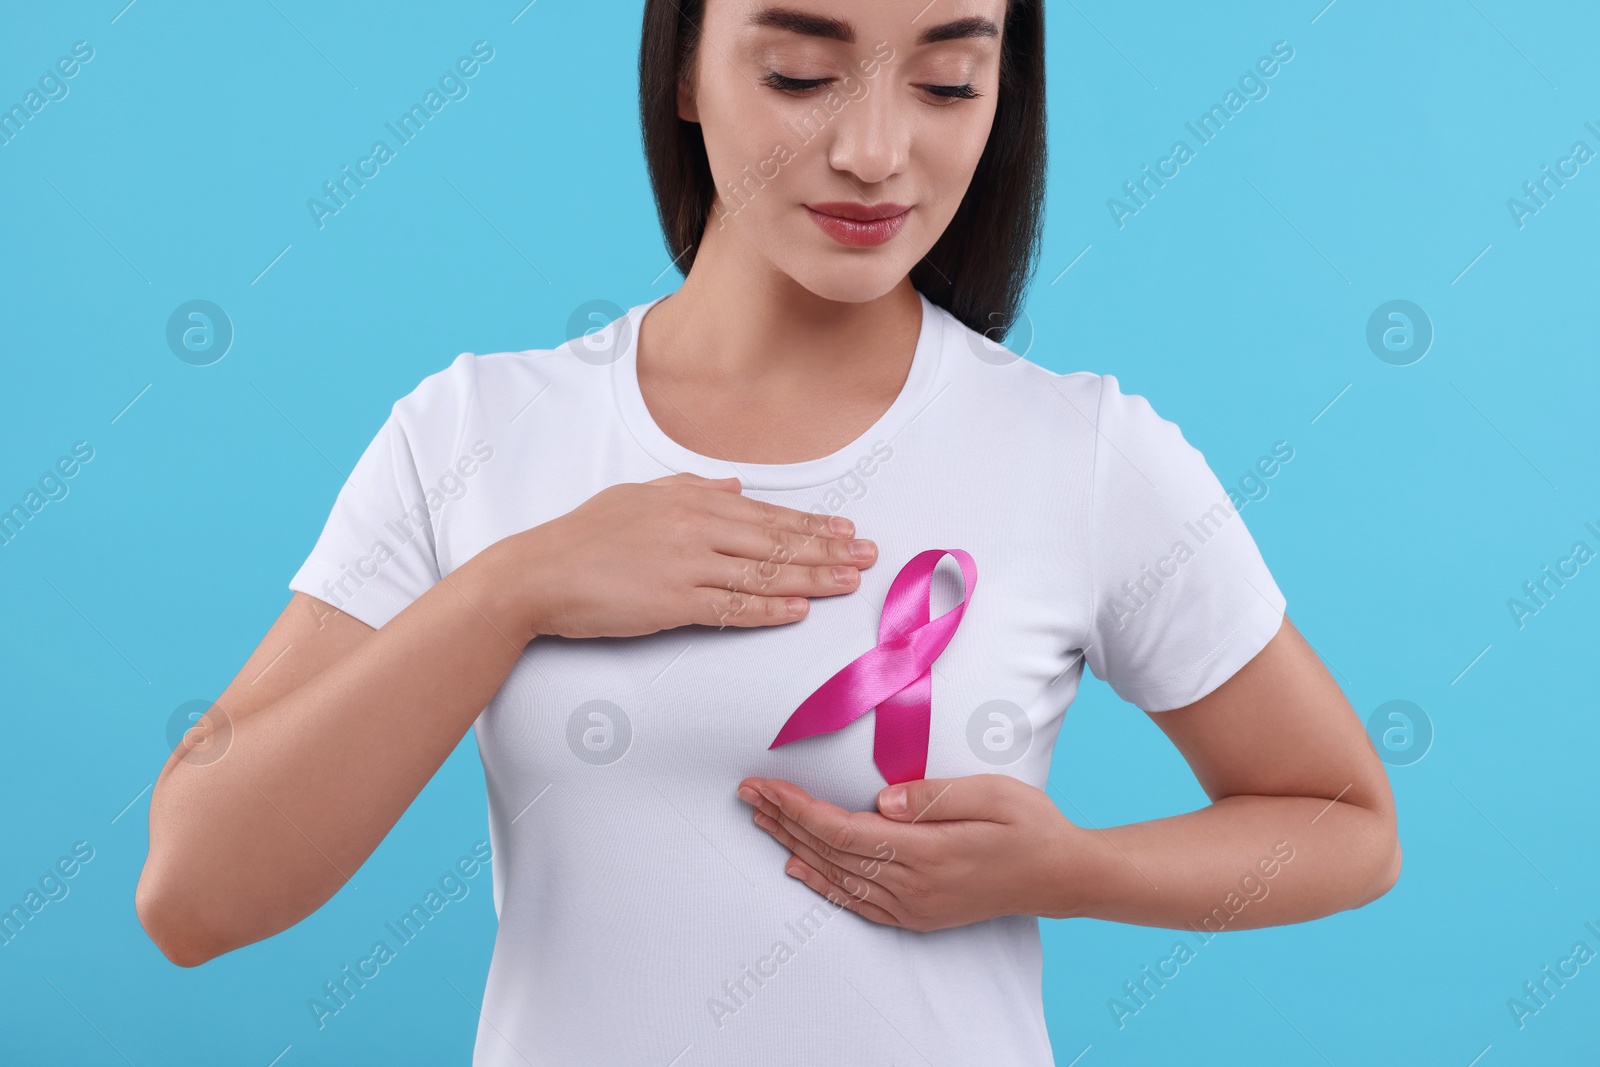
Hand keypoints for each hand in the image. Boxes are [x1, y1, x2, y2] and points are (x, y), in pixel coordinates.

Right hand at [481, 472, 877, 639]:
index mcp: (690, 499)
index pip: (765, 513)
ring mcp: (686, 564)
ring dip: (812, 579)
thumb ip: (690, 489)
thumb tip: (733, 487)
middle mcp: (695, 526)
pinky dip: (769, 608)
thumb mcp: (638, 496)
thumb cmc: (583, 537)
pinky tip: (798, 610)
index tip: (846, 529)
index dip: (811, 523)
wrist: (538, 573)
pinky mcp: (673, 601)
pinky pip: (733, 606)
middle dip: (828, 548)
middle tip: (868, 554)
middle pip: (775, 540)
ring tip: (849, 582)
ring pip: (763, 572)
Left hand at [736, 773, 1085, 929]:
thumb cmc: (1031, 826)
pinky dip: (822, 883)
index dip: (798, 807)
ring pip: (837, 875)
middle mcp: (913, 886)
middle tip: (747, 793)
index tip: (765, 784)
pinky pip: (857, 901)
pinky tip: (799, 867)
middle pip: (830, 851)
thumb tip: (880, 800)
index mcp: (927, 853)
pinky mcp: (918, 914)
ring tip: (761, 820)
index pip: (842, 829)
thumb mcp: (992, 794)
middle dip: (783, 820)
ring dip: (794, 846)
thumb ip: (933, 796)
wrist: (1063, 876)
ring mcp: (914, 905)